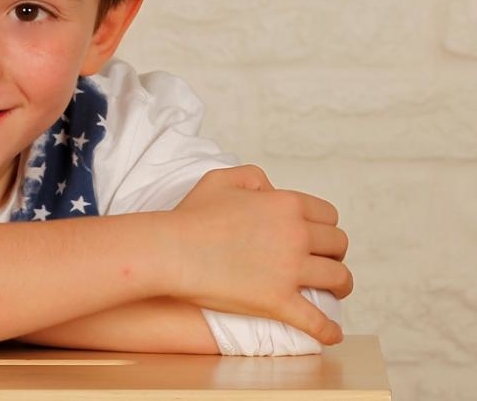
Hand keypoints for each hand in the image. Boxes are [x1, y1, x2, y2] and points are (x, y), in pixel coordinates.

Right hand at [170, 165, 351, 344]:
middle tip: (325, 262)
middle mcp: (295, 234)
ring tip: (333, 293)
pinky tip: (332, 334)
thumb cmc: (190, 216)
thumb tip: (273, 191)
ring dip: (340, 286)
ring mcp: (289, 270)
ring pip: (338, 279)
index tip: (319, 237)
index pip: (328, 215)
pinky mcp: (278, 301)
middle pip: (338, 245)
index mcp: (285, 204)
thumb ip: (254, 177)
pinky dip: (328, 330)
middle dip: (334, 254)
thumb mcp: (221, 179)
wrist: (171, 251)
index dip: (325, 226)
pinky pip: (316, 321)